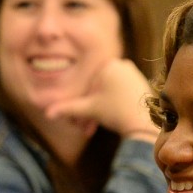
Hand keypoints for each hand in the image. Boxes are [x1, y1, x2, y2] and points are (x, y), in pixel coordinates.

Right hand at [44, 58, 158, 140]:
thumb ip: (67, 108)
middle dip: (90, 111)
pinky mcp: (140, 82)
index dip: (80, 106)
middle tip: (87, 128)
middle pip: (98, 90)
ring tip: (97, 127)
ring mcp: (133, 73)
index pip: (87, 86)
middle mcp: (122, 64)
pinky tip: (111, 120)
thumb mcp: (88, 109)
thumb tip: (47, 113)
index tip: (78, 123)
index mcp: (108, 64)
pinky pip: (120, 93)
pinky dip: (112, 105)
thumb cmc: (116, 113)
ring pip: (108, 93)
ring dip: (99, 111)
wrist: (145, 124)